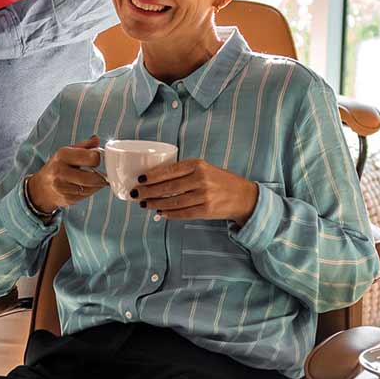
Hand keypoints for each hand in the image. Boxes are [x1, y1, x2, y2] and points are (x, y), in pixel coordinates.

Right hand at [25, 136, 106, 214]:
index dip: (97, 158)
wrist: (41, 187)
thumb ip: (84, 146)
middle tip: (101, 173)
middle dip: (100, 176)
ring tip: (92, 179)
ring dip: (96, 184)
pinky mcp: (66, 198)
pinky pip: (86, 195)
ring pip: (91, 188)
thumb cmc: (57, 166)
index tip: (96, 159)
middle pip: (92, 177)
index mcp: (62, 155)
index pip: (92, 158)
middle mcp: (60, 171)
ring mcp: (62, 187)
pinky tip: (84, 186)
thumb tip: (96, 139)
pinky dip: (90, 191)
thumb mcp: (67, 152)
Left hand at [132, 159, 259, 224]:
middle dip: (148, 191)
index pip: (169, 170)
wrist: (243, 196)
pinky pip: (182, 213)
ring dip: (155, 204)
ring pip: (172, 202)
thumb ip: (184, 171)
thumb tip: (155, 179)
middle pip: (168, 187)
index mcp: (198, 165)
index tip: (139, 179)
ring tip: (144, 204)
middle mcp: (200, 179)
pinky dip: (169, 213)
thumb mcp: (204, 168)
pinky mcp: (206, 210)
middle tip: (135, 194)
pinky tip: (160, 212)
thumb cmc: (219, 180)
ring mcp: (204, 196)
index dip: (152, 176)